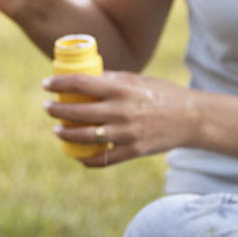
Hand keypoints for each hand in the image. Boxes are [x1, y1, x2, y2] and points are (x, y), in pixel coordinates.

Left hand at [42, 70, 196, 168]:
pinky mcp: (133, 151)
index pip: (81, 83)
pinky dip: (88, 159)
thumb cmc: (162, 94)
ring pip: (85, 137)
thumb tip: (86, 77)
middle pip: (77, 112)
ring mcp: (126, 133)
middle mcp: (121, 110)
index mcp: (121, 88)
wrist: (190, 118)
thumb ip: (112, 79)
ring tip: (58, 130)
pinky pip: (104, 159)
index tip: (46, 85)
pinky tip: (78, 155)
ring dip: (66, 134)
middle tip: (48, 107)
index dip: (59, 84)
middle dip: (56, 110)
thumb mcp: (137, 80)